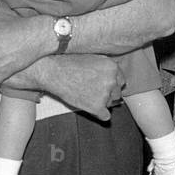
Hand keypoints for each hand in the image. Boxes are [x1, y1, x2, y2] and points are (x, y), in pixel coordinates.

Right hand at [4, 54, 123, 120]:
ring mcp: (105, 94)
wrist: (53, 71)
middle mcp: (112, 80)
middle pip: (117, 92)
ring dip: (101, 102)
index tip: (101, 83)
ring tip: (86, 95)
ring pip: (110, 103)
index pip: (120, 80)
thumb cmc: (68, 62)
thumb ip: (105, 66)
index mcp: (112, 67)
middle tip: (92, 90)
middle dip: (107, 93)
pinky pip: (105, 116)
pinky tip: (89, 106)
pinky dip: (98, 113)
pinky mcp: (97, 107)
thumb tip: (113, 75)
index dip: (110, 82)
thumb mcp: (92, 57)